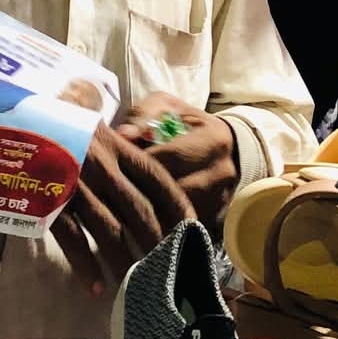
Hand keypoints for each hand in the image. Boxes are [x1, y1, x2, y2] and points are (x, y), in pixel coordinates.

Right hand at [51, 125, 193, 295]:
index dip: (177, 206)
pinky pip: (71, 237)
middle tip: (169, 269)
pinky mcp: (47, 199)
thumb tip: (142, 169)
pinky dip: (86, 265)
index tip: (192, 231)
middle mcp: (99, 163)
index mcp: (114, 144)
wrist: (3, 114)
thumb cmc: (49, 123)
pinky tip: (96, 286)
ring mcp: (73, 182)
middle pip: (139, 210)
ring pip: (109, 229)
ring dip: (125, 261)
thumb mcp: (89, 126)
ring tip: (136, 285)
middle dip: (157, 242)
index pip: (156, 177)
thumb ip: (114, 148)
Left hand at [117, 94, 240, 229]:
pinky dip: (160, 228)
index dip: (138, 161)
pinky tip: (138, 224)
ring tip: (120, 210)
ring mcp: (220, 200)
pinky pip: (183, 230)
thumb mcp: (168, 107)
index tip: (112, 164)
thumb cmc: (188, 125)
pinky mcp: (216, 220)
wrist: (228, 150)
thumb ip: (144, 115)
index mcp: (212, 140)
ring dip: (148, 215)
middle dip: (140, 191)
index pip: (170, 157)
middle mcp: (221, 172)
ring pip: (177, 215)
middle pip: (174, 190)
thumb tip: (122, 134)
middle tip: (110, 192)